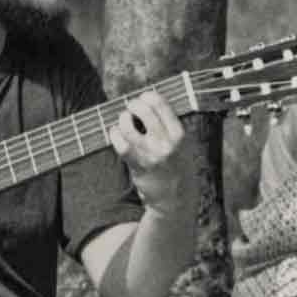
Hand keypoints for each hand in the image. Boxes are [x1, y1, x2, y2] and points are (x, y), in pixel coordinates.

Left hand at [107, 90, 191, 216]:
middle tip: (131, 110)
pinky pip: (121, 144)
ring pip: (128, 125)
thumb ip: (168, 126)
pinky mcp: (138, 165)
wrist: (176, 199)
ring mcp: (151, 154)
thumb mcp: (182, 144)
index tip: (143, 100)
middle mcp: (166, 142)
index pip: (160, 103)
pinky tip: (116, 133)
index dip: (147, 96)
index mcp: (179, 134)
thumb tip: (147, 103)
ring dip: (123, 119)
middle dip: (133, 105)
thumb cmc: (176, 168)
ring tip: (124, 122)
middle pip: (144, 109)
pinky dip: (115, 134)